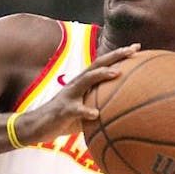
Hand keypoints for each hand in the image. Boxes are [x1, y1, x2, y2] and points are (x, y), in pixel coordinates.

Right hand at [16, 43, 139, 143]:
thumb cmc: (65, 118)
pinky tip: (96, 114)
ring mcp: (69, 96)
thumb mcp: (85, 109)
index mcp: (83, 83)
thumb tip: (126, 111)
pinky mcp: (63, 110)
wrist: (37, 126)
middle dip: (115, 55)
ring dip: (101, 75)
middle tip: (133, 49)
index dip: (119, 55)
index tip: (138, 47)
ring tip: (117, 73)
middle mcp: (76, 84)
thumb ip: (101, 105)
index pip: (103, 64)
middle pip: (97, 65)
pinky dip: (86, 111)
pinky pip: (76, 110)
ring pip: (86, 81)